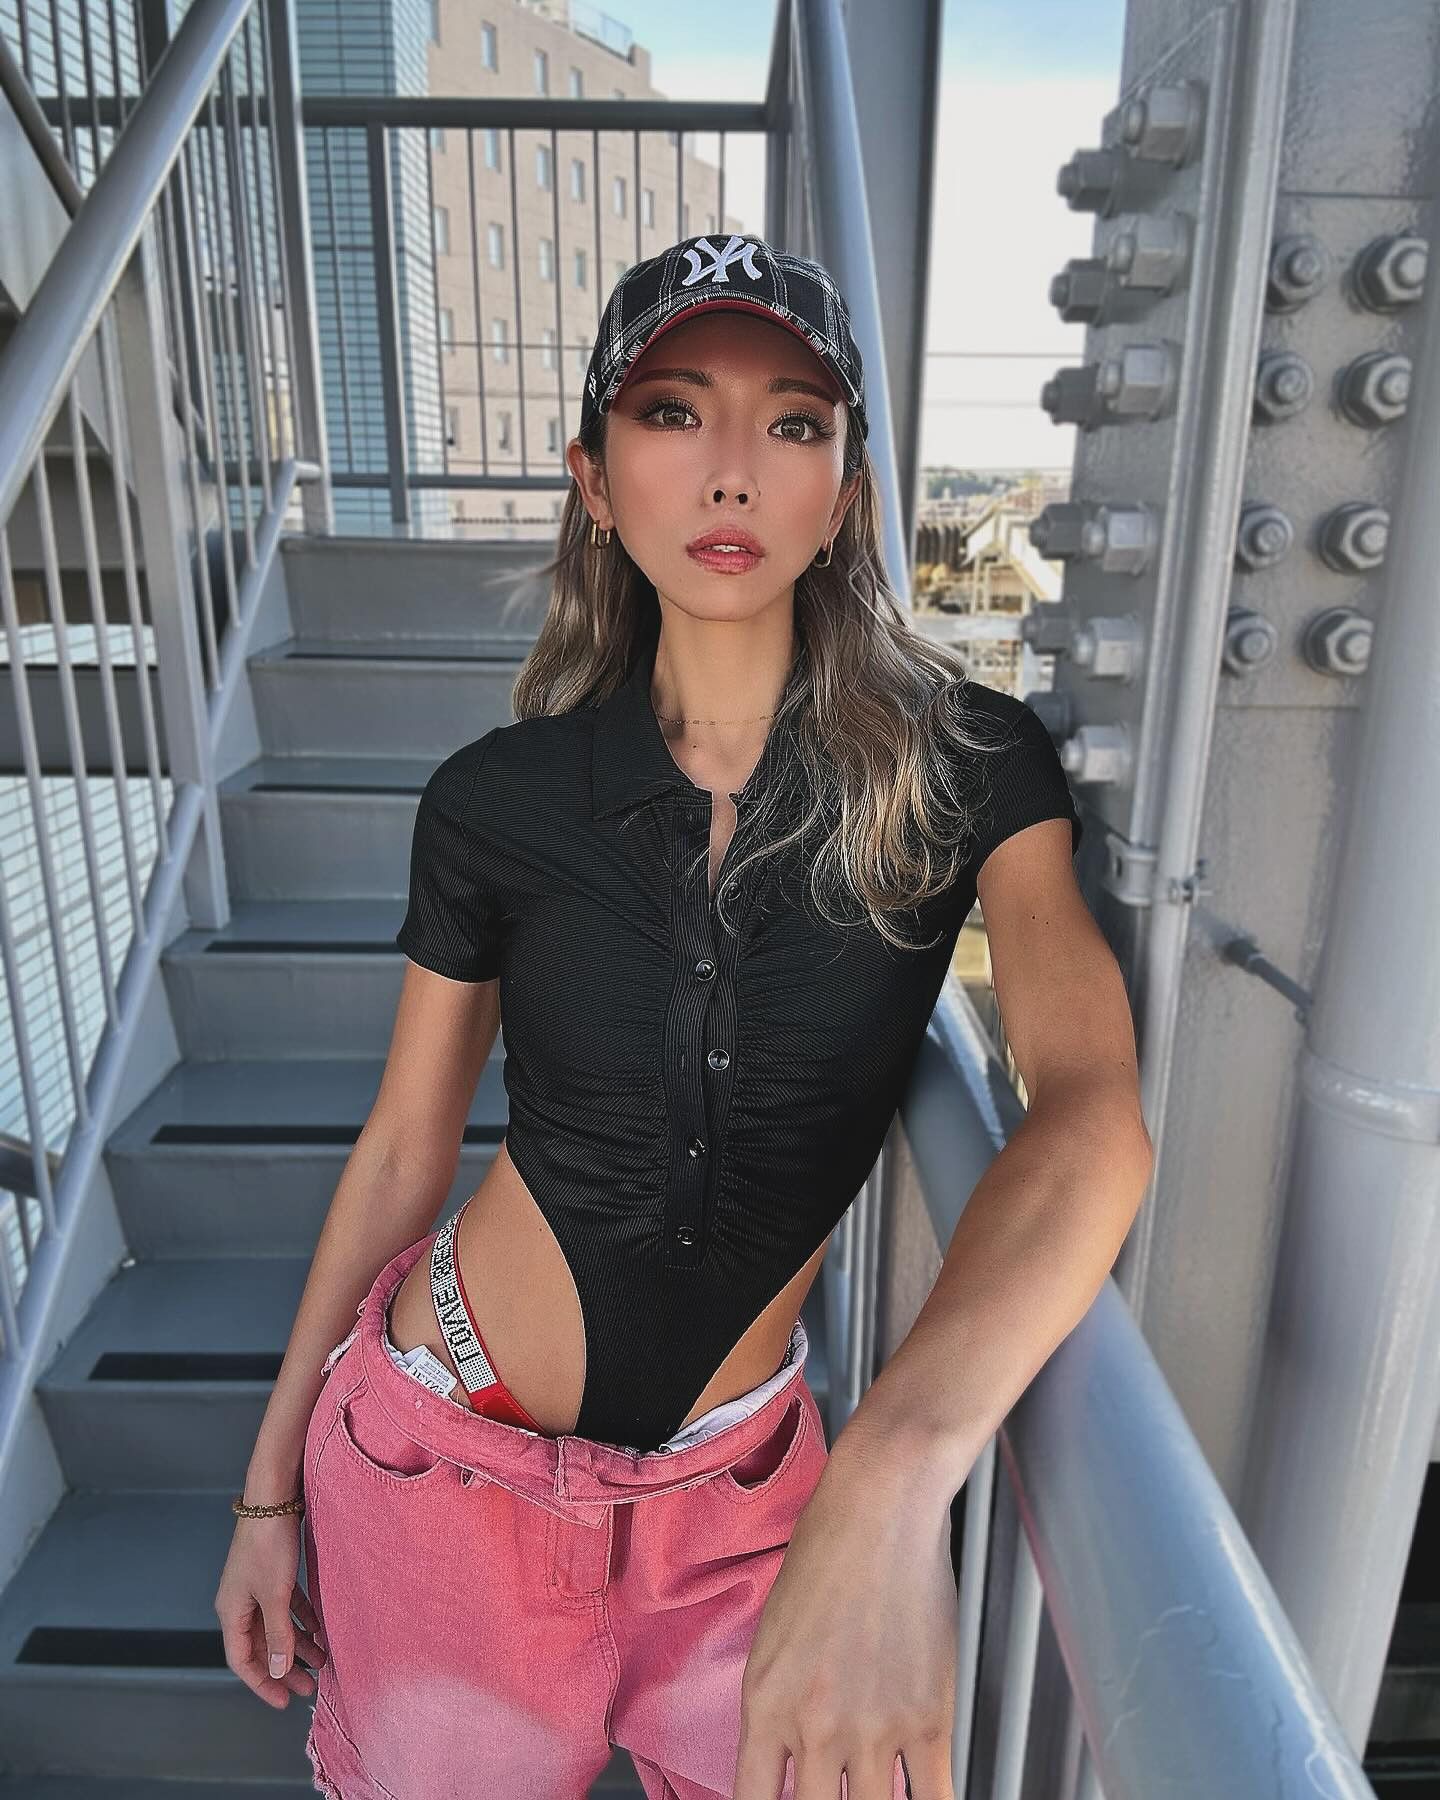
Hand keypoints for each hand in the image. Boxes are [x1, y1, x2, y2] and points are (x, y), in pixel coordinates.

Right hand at [215, 1511, 327, 1709]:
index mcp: (231, 1611)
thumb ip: (278, 1634)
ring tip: (322, 1660)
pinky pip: (286, 1605)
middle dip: (285, 1668)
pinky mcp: (272, 1571)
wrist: (273, 1496)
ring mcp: (256, 1586)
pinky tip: (319, 1628)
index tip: (285, 1701)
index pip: (242, 1661)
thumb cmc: (269, 1543)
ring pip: (276, 1626)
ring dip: (298, 1644)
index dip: (263, 1683)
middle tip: (310, 1687)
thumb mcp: (276, 1595)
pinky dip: (301, 1619)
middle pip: (261, 1646)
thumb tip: (280, 1671)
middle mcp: (240, 1602)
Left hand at [734, 1443, 957, 1797]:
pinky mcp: (929, 1720)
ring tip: (874, 1791)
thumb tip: (793, 1758)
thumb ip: (779, 1705)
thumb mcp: (775, 1635)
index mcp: (765, 1703)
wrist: (880, 1508)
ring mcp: (874, 1729)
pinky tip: (922, 1797)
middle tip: (835, 1791)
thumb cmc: (827, 1552)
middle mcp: (815, 1727)